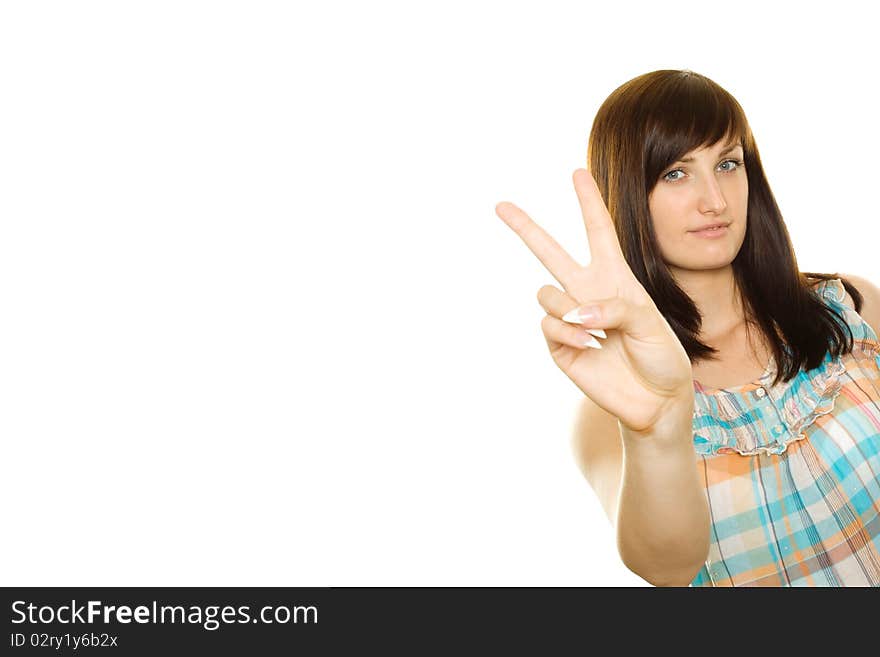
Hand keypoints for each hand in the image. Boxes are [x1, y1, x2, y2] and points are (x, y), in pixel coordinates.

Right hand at [496, 168, 693, 432]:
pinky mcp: (558, 345)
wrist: (655, 400)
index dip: (588, 201)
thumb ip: (613, 309)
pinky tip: (588, 346)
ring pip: (546, 293)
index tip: (577, 172)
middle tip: (500, 205)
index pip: (598, 231)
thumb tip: (572, 312)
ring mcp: (570, 319)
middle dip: (525, 227)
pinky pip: (549, 325)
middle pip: (550, 251)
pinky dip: (568, 333)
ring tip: (593, 331)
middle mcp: (587, 293)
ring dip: (568, 308)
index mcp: (614, 278)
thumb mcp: (649, 323)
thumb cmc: (660, 356)